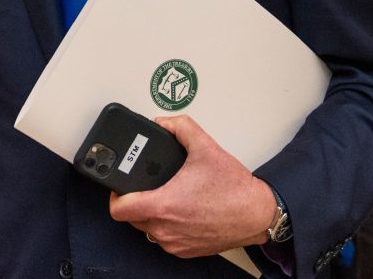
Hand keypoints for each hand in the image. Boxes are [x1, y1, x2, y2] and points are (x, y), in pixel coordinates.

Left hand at [108, 115, 273, 257]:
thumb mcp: (206, 147)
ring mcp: (175, 243)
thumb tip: (164, 122)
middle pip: (131, 217)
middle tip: (147, 184)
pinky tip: (179, 209)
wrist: (257, 214)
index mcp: (164, 205)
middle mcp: (166, 229)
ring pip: (147, 229)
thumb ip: (181, 127)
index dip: (114, 195)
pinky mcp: (186, 251)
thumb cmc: (235, 190)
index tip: (119, 186)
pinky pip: (164, 238)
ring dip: (150, 213)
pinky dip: (166, 225)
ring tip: (165, 194)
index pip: (119, 209)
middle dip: (135, 199)